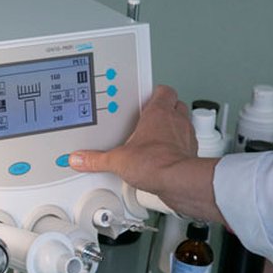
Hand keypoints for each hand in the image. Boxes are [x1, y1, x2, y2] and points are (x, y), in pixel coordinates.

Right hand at [69, 85, 224, 222]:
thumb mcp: (117, 160)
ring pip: (184, 122)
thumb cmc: (155, 162)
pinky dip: (177, 146)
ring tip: (157, 137)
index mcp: (158, 113)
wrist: (177, 181)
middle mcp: (176, 121)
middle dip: (165, 108)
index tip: (144, 98)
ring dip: (173, 127)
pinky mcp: (191, 153)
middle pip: (176, 103)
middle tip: (151, 116)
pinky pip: (187, 143)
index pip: (162, 90)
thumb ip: (96, 159)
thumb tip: (81, 158)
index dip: (154, 92)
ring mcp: (186, 136)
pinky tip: (165, 156)